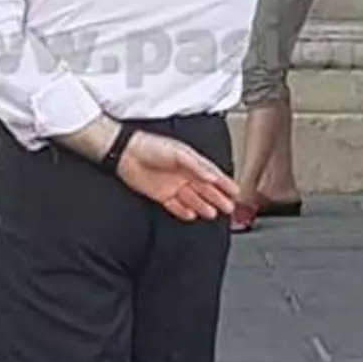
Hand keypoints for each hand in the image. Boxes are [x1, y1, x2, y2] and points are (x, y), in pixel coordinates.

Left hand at [114, 131, 240, 221]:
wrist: (126, 154)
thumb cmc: (150, 146)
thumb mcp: (178, 152)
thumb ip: (195, 165)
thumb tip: (211, 176)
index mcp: (189, 161)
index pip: (211, 174)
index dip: (224, 183)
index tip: (235, 192)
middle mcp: (183, 174)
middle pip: (204, 188)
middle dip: (218, 198)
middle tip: (229, 207)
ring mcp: (172, 185)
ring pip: (192, 198)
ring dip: (203, 206)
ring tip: (213, 213)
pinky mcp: (160, 195)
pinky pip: (176, 206)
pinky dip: (183, 211)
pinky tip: (192, 215)